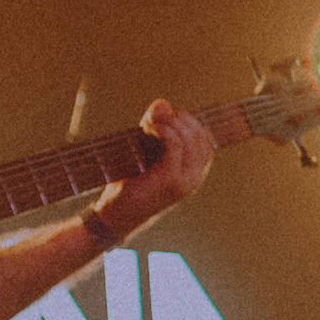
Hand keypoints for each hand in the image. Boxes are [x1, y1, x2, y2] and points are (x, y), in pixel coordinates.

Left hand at [93, 99, 214, 236]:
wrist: (114, 217)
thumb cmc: (129, 185)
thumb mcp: (144, 153)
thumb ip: (156, 129)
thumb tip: (163, 102)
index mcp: (193, 174)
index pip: (206, 140)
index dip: (189, 123)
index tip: (166, 119)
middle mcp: (194, 179)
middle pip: (201, 136)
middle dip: (179, 119)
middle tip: (154, 120)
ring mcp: (184, 181)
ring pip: (190, 138)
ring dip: (169, 123)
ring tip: (149, 124)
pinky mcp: (169, 180)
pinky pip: (175, 144)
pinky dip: (162, 130)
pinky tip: (148, 129)